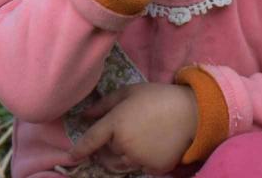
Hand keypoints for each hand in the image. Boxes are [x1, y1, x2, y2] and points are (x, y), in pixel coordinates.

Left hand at [67, 82, 198, 174]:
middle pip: (106, 153)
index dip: (79, 150)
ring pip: (120, 164)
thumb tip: (84, 115)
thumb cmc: (157, 97)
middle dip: (106, 147)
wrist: (190, 113)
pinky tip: (148, 146)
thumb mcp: (128, 93)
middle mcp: (124, 144)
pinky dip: (138, 161)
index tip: (71, 157)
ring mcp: (139, 158)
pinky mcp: (154, 168)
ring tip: (130, 143)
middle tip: (116, 136)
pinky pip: (139, 168)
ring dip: (119, 157)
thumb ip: (104, 105)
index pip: (91, 141)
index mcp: (116, 123)